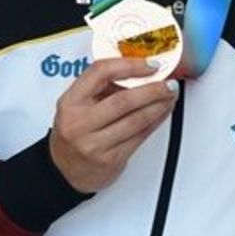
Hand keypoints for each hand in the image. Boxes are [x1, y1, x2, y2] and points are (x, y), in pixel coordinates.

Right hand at [48, 58, 177, 192]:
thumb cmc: (75, 131)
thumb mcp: (77, 104)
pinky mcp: (110, 159)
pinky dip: (156, 121)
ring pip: (136, 120)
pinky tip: (163, 112)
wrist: (64, 170)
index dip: (130, 66)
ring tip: (170, 96)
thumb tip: (142, 73)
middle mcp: (80, 123)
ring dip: (159, 106)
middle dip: (153, 90)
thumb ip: (103, 87)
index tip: (151, 64)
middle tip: (169, 83)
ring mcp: (94, 144)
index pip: (100, 73)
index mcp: (70, 102)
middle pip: (124, 100)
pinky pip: (140, 136)